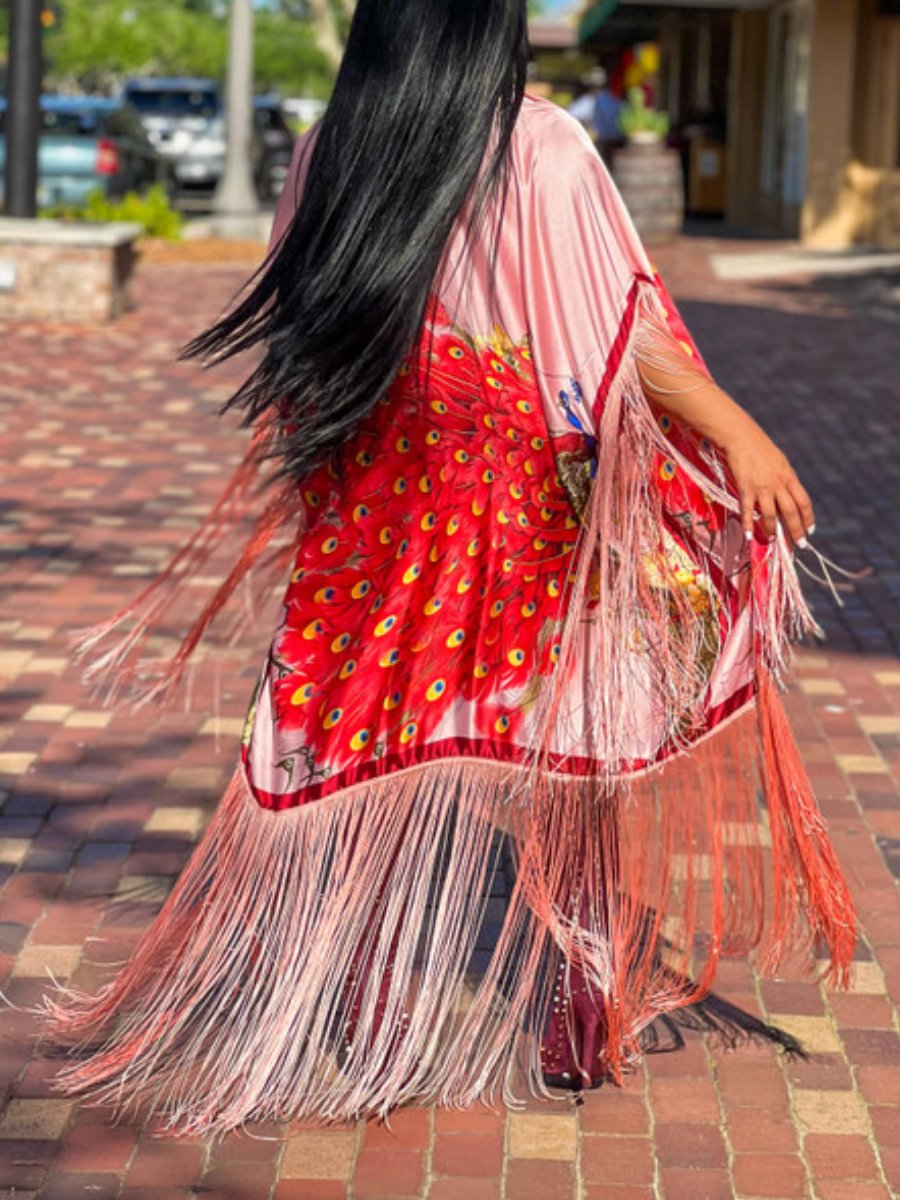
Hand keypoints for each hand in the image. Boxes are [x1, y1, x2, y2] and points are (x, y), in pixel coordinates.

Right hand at [720, 415, 814, 545]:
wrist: (742, 437)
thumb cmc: (760, 448)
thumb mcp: (780, 463)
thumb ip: (784, 480)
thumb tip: (786, 497)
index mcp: (789, 477)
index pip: (804, 502)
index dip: (808, 518)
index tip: (810, 530)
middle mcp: (779, 484)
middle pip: (791, 512)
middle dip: (796, 530)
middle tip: (799, 544)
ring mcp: (762, 487)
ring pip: (771, 515)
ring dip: (772, 530)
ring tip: (773, 540)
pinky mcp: (746, 488)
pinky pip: (748, 510)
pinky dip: (748, 524)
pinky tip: (748, 534)